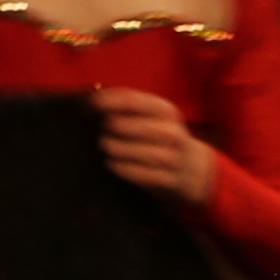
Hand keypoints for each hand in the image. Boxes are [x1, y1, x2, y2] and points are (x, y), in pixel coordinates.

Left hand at [92, 87, 221, 205]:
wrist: (193, 168)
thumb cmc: (160, 136)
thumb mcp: (151, 115)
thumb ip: (125, 106)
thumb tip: (89, 100)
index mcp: (165, 110)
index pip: (132, 101)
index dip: (106, 101)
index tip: (87, 105)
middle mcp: (171, 132)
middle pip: (130, 126)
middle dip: (110, 126)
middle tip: (100, 129)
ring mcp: (172, 157)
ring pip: (135, 151)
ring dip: (114, 148)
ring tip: (105, 145)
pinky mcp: (169, 179)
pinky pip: (141, 174)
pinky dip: (122, 168)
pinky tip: (111, 164)